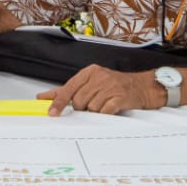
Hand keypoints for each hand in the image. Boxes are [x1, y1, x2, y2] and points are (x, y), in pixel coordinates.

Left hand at [40, 65, 163, 115]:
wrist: (142, 87)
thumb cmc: (115, 85)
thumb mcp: (90, 82)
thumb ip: (66, 90)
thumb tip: (43, 97)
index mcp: (90, 72)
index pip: (69, 88)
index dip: (59, 102)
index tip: (52, 113)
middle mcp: (99, 77)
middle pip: (79, 100)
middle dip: (83, 108)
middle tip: (93, 105)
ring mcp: (110, 87)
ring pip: (91, 108)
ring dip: (96, 111)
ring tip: (105, 104)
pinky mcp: (120, 97)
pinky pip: (104, 111)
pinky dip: (105, 114)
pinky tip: (110, 109)